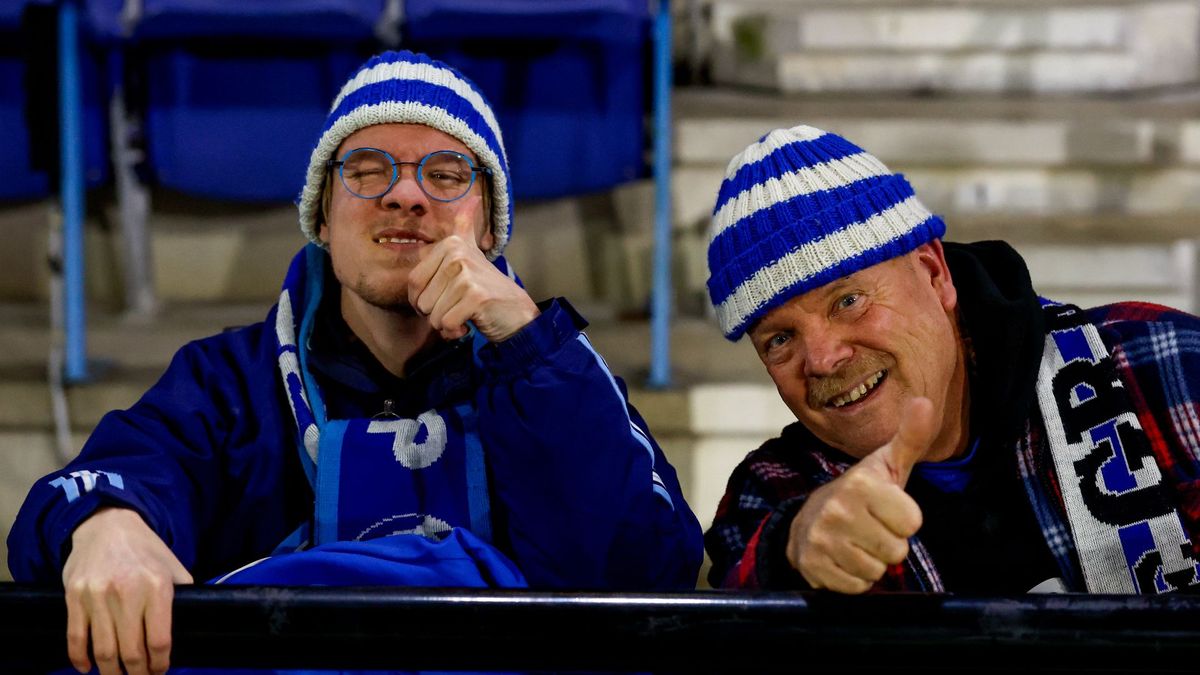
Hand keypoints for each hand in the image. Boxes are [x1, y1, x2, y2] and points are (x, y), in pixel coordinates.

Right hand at [62, 506, 192, 674]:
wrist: (107, 524)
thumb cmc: (145, 549)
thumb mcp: (173, 566)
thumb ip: (183, 593)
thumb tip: (195, 619)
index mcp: (157, 586)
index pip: (160, 640)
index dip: (160, 663)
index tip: (160, 671)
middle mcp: (127, 592)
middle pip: (131, 651)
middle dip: (138, 673)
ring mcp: (97, 596)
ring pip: (103, 650)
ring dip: (111, 672)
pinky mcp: (74, 597)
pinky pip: (75, 638)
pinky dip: (80, 659)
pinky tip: (88, 668)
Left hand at [408, 210, 538, 341]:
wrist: (518, 313)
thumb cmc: (488, 288)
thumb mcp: (474, 252)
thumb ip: (466, 226)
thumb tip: (471, 199)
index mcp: (450, 244)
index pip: (413, 282)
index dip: (422, 301)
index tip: (443, 300)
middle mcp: (457, 255)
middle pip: (422, 301)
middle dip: (435, 315)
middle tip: (458, 308)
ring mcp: (467, 275)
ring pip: (433, 314)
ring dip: (446, 324)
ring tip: (465, 315)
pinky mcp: (475, 296)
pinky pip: (446, 323)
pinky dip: (455, 331)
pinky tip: (469, 324)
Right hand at [786, 398, 935, 592]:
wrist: (808, 517)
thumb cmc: (862, 491)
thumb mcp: (887, 463)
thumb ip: (910, 436)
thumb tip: (925, 402)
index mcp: (861, 484)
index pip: (913, 523)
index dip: (905, 519)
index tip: (888, 508)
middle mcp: (837, 510)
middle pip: (896, 551)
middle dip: (888, 543)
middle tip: (871, 527)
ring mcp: (822, 540)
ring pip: (876, 571)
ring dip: (871, 562)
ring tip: (857, 542)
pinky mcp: (813, 566)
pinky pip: (856, 587)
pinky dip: (854, 578)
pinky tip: (843, 557)